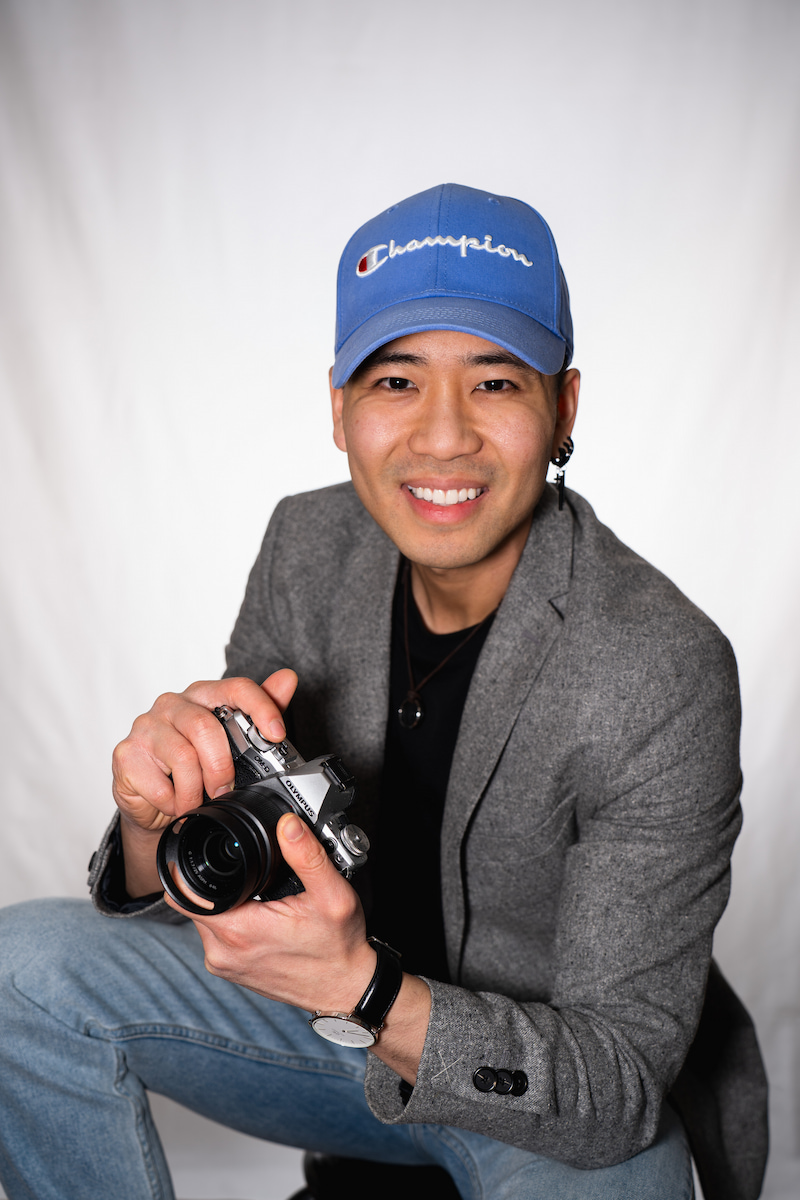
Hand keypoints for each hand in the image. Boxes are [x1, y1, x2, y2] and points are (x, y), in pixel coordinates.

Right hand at [112, 670, 296, 894]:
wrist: (154, 803)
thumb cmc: (194, 765)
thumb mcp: (232, 742)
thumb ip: (260, 711)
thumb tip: (288, 678)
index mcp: (201, 695)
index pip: (235, 688)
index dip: (260, 708)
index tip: (277, 734)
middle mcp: (171, 704)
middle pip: (205, 727)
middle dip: (222, 767)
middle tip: (225, 790)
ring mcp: (145, 727)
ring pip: (183, 757)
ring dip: (196, 790)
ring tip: (196, 801)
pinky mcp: (126, 754)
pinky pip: (159, 784)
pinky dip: (172, 802)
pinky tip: (173, 803)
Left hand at [167, 811, 432, 1083]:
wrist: (345, 988)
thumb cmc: (339, 947)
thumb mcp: (332, 894)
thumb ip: (307, 855)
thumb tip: (287, 824)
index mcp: (239, 930)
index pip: (186, 893)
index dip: (193, 867)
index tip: (215, 854)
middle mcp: (222, 952)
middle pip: (195, 902)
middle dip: (216, 882)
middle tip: (251, 875)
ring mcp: (224, 964)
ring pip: (205, 918)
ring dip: (223, 902)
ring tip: (258, 895)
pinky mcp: (230, 971)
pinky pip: (216, 936)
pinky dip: (230, 920)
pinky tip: (259, 915)